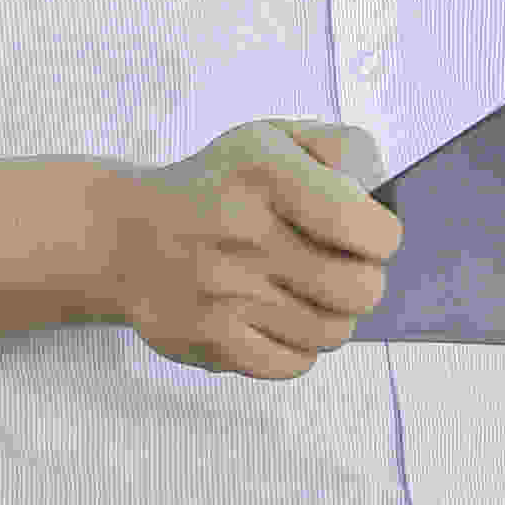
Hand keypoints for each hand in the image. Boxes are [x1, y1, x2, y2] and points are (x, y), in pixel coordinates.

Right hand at [99, 117, 398, 378]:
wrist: (123, 236)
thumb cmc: (215, 187)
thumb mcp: (273, 139)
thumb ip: (340, 148)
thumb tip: (380, 188)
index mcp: (264, 174)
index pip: (362, 227)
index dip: (382, 236)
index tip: (369, 234)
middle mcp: (242, 233)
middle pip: (360, 290)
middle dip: (364, 281)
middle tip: (341, 269)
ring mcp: (223, 292)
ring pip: (332, 332)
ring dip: (331, 316)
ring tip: (305, 293)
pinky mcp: (207, 338)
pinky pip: (292, 365)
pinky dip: (297, 347)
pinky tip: (277, 319)